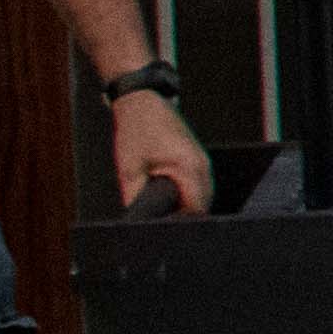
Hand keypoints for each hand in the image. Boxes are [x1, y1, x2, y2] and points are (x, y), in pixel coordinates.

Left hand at [106, 87, 212, 218]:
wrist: (143, 102)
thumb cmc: (136, 131)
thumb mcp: (129, 170)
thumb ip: (136, 199)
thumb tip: (139, 222)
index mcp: (190, 168)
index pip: (196, 210)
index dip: (180, 223)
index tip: (163, 231)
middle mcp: (204, 166)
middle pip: (204, 206)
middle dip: (184, 217)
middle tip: (162, 226)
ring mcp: (204, 162)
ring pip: (204, 197)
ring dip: (187, 206)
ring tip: (165, 213)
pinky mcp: (198, 159)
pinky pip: (200, 186)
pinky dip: (188, 195)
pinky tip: (171, 198)